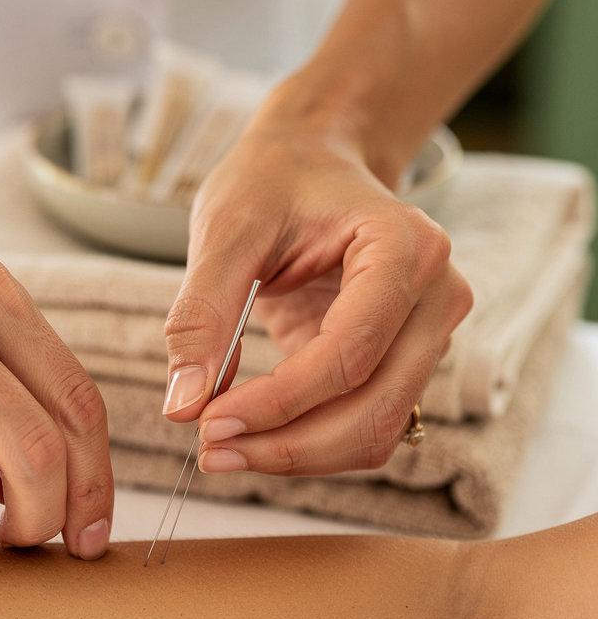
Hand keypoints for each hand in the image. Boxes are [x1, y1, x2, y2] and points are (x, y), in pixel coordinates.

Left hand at [162, 111, 472, 475]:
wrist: (313, 162)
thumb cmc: (274, 181)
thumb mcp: (226, 228)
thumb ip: (202, 313)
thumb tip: (183, 405)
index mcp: (405, 248)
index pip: (350, 354)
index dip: (278, 402)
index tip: (207, 423)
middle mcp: (435, 297)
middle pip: (374, 408)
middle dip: (288, 445)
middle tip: (211, 451)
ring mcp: (427, 334)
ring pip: (376, 431)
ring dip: (299, 456)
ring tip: (224, 451)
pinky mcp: (401, 362)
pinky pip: (365, 426)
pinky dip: (310, 444)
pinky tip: (252, 437)